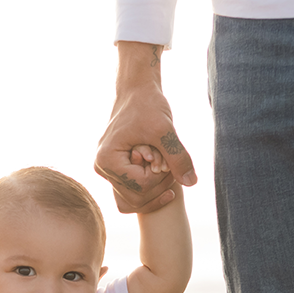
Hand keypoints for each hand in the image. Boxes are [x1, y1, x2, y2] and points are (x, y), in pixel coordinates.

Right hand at [97, 42, 196, 213]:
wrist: (137, 91)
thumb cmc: (148, 105)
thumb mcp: (165, 130)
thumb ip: (178, 157)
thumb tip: (191, 182)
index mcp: (107, 160)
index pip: (140, 187)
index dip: (160, 178)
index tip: (167, 158)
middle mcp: (102, 169)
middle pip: (135, 199)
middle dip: (158, 186)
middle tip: (171, 166)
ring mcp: (107, 171)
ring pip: (133, 201)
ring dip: (155, 191)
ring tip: (168, 171)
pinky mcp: (116, 171)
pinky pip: (132, 193)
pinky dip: (150, 190)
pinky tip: (165, 180)